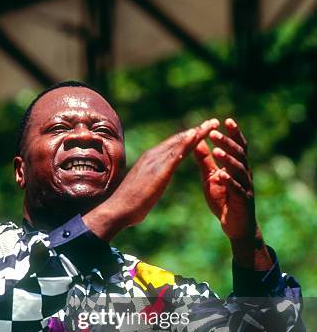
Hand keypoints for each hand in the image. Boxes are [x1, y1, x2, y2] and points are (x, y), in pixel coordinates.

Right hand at [84, 119, 219, 240]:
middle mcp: (152, 156)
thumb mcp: (144, 189)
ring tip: (212, 124)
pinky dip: (187, 143)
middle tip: (213, 122)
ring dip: (197, 133)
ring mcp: (155, 161)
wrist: (118, 210)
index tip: (202, 131)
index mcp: (149, 161)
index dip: (188, 138)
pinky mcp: (158, 170)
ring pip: (179, 143)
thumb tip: (150, 186)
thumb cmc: (129, 205)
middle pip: (178, 140)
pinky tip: (197, 136)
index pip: (172, 146)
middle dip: (196, 131)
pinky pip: (175, 153)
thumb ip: (149, 183)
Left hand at [194, 118, 271, 268]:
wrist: (235, 225)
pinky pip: (236, 189)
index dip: (234, 134)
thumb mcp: (210, 178)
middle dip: (227, 143)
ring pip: (238, 169)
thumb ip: (205, 161)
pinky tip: (221, 175)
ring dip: (227, 159)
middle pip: (239, 154)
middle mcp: (244, 174)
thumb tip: (197, 142)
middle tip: (214, 133)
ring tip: (216, 151)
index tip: (226, 121)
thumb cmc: (224, 200)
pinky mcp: (242, 200)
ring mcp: (245, 187)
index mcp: (237, 167)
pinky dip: (229, 181)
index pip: (238, 146)